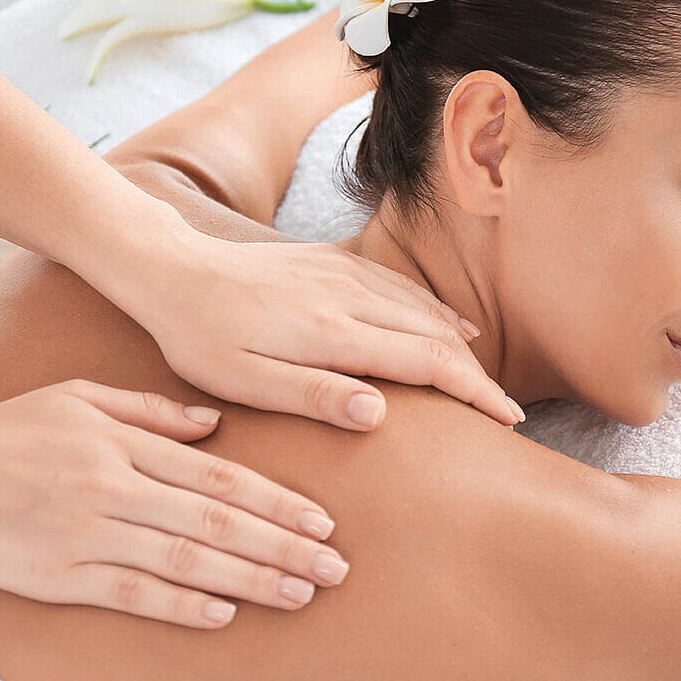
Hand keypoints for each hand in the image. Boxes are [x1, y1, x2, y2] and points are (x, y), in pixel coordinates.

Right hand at [0, 380, 346, 628]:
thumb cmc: (17, 427)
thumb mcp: (84, 396)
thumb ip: (154, 411)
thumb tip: (216, 424)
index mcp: (129, 446)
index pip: (221, 479)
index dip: (277, 502)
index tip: (321, 521)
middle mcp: (117, 490)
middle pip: (216, 524)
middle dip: (282, 546)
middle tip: (333, 567)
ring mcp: (89, 536)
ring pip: (185, 562)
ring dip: (248, 580)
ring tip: (298, 592)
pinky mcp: (61, 578)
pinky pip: (130, 594)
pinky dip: (179, 605)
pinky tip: (223, 613)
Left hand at [132, 231, 523, 430]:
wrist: (175, 272)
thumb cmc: (202, 337)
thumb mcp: (246, 382)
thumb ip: (316, 395)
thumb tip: (380, 413)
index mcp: (332, 333)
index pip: (427, 363)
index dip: (473, 392)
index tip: (505, 419)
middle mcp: (350, 297)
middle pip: (436, 337)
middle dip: (476, 375)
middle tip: (503, 412)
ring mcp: (345, 273)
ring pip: (424, 309)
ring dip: (460, 346)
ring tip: (482, 379)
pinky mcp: (334, 261)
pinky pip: (402, 287)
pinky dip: (434, 311)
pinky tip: (448, 325)